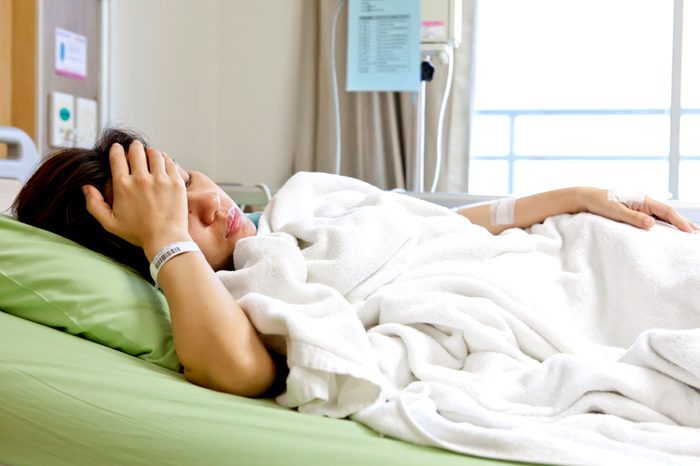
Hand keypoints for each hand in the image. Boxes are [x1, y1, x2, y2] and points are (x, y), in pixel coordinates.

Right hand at [83, 140, 191, 259]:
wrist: (165, 239)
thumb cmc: (138, 233)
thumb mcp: (109, 223)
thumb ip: (94, 204)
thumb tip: (86, 187)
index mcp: (123, 185)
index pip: (117, 157)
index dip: (116, 150)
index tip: (117, 149)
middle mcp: (141, 179)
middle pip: (136, 151)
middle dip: (134, 147)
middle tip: (135, 148)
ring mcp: (160, 179)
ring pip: (154, 154)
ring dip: (150, 152)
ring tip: (150, 155)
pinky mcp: (176, 182)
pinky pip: (170, 162)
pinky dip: (165, 159)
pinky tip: (163, 161)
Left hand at [579, 187, 698, 232]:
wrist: (585, 198)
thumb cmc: (599, 203)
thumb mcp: (615, 211)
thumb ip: (633, 217)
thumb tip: (652, 224)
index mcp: (642, 199)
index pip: (666, 211)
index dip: (679, 222)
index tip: (690, 232)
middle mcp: (644, 202)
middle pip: (668, 214)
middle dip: (682, 223)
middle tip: (696, 234)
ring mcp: (640, 207)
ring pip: (661, 217)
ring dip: (674, 225)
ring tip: (687, 234)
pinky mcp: (634, 212)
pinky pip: (652, 219)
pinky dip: (662, 226)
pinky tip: (667, 233)